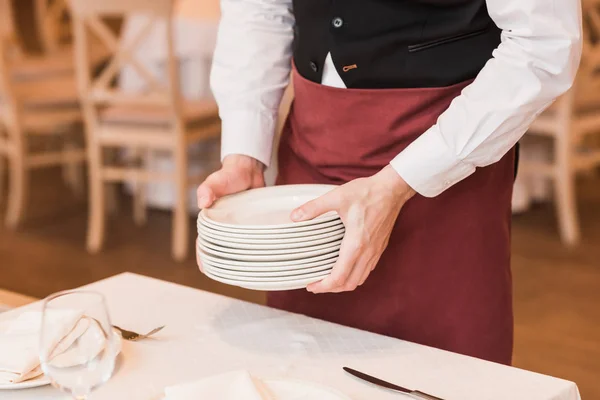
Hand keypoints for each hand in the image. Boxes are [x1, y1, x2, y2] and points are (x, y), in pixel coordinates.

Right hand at [196, 154, 264, 271]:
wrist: (249, 167)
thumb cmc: (229, 174)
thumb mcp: (217, 180)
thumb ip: (208, 188)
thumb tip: (202, 202)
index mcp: (212, 219)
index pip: (204, 241)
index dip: (203, 255)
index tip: (205, 268)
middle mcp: (224, 225)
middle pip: (220, 248)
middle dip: (221, 262)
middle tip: (228, 277)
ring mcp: (238, 225)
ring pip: (236, 246)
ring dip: (238, 258)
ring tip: (244, 274)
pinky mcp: (252, 223)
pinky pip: (251, 239)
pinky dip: (253, 248)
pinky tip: (260, 257)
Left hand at [291, 166, 415, 292]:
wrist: (392, 189)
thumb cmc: (367, 192)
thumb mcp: (337, 197)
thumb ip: (314, 208)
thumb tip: (294, 216)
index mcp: (355, 244)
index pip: (339, 277)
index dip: (323, 286)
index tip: (310, 286)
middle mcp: (367, 252)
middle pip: (349, 284)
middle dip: (331, 289)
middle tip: (315, 284)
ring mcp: (375, 251)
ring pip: (360, 279)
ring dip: (343, 284)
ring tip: (328, 279)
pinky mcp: (380, 247)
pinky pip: (367, 270)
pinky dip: (354, 275)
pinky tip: (345, 267)